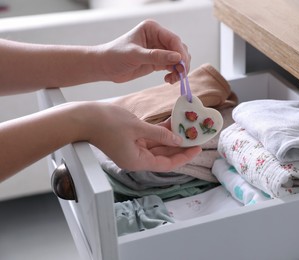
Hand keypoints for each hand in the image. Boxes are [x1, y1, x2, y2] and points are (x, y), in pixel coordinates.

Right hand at [85, 102, 200, 171]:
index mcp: (137, 161)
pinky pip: (149, 138)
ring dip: (171, 138)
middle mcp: (136, 158)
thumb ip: (160, 134)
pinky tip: (172, 123)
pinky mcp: (130, 140)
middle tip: (195, 137)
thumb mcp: (138, 127)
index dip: (183, 157)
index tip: (197, 148)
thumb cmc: (107, 123)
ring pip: (158, 146)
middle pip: (163, 155)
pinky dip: (160, 132)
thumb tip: (178, 140)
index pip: (166, 164)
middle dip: (180, 146)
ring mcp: (132, 149)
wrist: (83, 117)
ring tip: (187, 129)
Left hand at [98, 19, 190, 84]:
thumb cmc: (115, 55)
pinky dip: (174, 74)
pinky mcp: (158, 61)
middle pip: (179, 49)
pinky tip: (169, 80)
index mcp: (152, 29)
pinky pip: (172, 67)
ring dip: (179, 69)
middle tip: (181, 75)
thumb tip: (177, 58)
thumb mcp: (135, 55)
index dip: (180, 52)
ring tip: (173, 79)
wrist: (105, 67)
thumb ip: (156, 56)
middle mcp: (158, 38)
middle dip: (182, 62)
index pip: (173, 39)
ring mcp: (159, 50)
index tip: (182, 65)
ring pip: (178, 59)